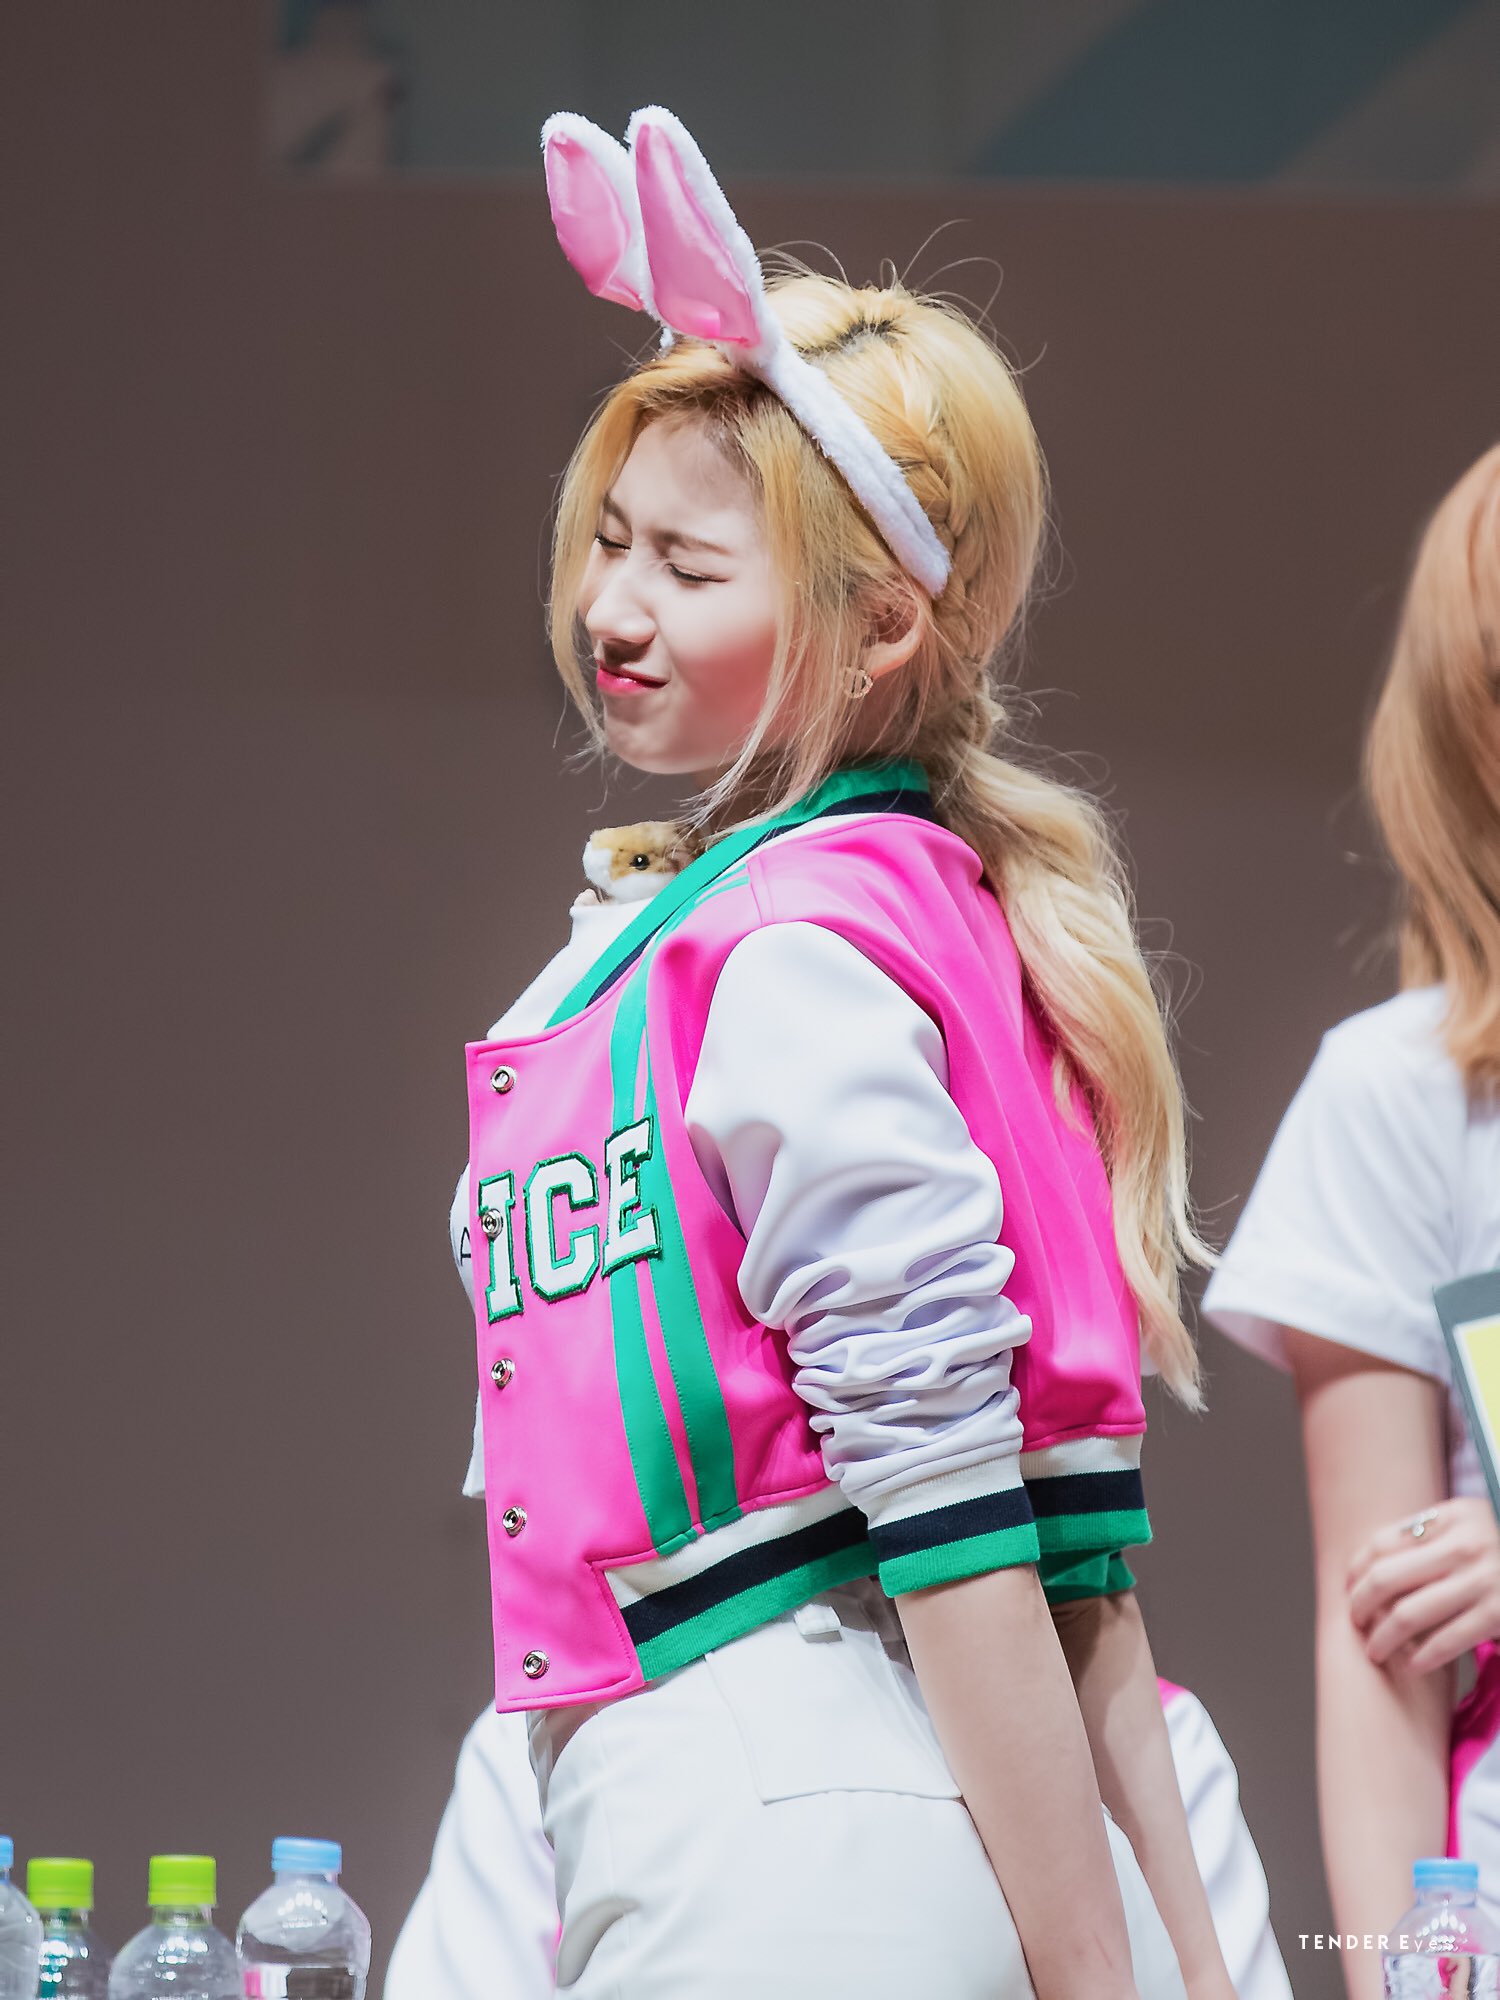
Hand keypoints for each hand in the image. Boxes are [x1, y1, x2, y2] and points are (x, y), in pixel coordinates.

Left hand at [1347, 1498, 1499, 1672]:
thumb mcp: (1471, 1525)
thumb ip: (1429, 1534)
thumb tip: (1368, 1562)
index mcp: (1453, 1517)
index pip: (1384, 1541)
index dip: (1357, 1568)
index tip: (1348, 1587)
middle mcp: (1466, 1545)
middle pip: (1387, 1577)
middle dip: (1361, 1604)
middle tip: (1354, 1621)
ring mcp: (1483, 1581)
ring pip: (1409, 1614)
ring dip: (1383, 1638)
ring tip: (1374, 1651)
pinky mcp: (1498, 1614)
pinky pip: (1446, 1641)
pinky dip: (1422, 1657)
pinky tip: (1412, 1665)